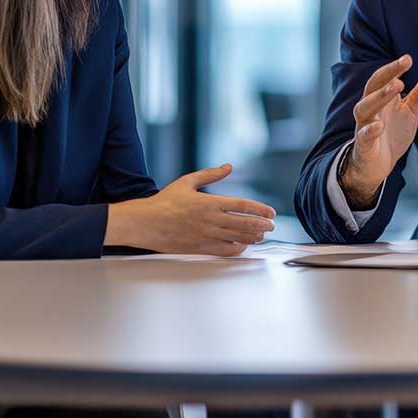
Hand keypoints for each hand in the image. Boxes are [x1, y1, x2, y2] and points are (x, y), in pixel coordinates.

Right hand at [104, 163, 275, 256]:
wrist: (144, 223)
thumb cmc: (165, 202)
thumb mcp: (188, 181)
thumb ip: (211, 174)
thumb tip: (228, 166)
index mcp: (209, 202)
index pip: (242, 206)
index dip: (260, 209)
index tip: (271, 212)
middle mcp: (210, 220)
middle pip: (244, 224)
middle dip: (262, 225)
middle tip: (272, 225)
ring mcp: (205, 236)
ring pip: (237, 238)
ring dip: (253, 237)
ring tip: (262, 235)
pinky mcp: (199, 248)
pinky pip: (223, 251)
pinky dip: (237, 249)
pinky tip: (244, 246)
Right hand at [341, 55, 417, 209]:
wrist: (376, 166)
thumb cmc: (392, 133)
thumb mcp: (410, 113)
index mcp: (381, 99)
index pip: (385, 78)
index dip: (395, 67)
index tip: (408, 58)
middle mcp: (370, 109)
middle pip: (373, 86)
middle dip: (387, 74)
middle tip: (404, 63)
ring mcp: (364, 126)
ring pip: (364, 107)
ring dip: (379, 96)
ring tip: (397, 86)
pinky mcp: (363, 146)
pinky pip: (364, 136)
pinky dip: (370, 130)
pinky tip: (379, 126)